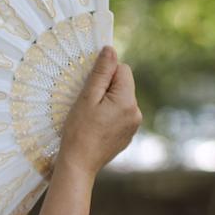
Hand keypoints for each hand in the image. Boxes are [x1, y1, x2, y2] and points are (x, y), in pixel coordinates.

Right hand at [56, 46, 141, 175]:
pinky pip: (121, 115)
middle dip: (106, 88)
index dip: (105, 75)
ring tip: (91, 117)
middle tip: (88, 104)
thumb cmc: (78, 131)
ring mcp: (134, 125)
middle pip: (123, 85)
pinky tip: (96, 127)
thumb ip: (101, 73)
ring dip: (107, 102)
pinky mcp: (128, 135)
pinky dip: (109, 115)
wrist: (79, 164)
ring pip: (121, 100)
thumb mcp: (87, 98)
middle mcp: (136, 112)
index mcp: (127, 101)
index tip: (90, 88)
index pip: (123, 70)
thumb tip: (110, 50)